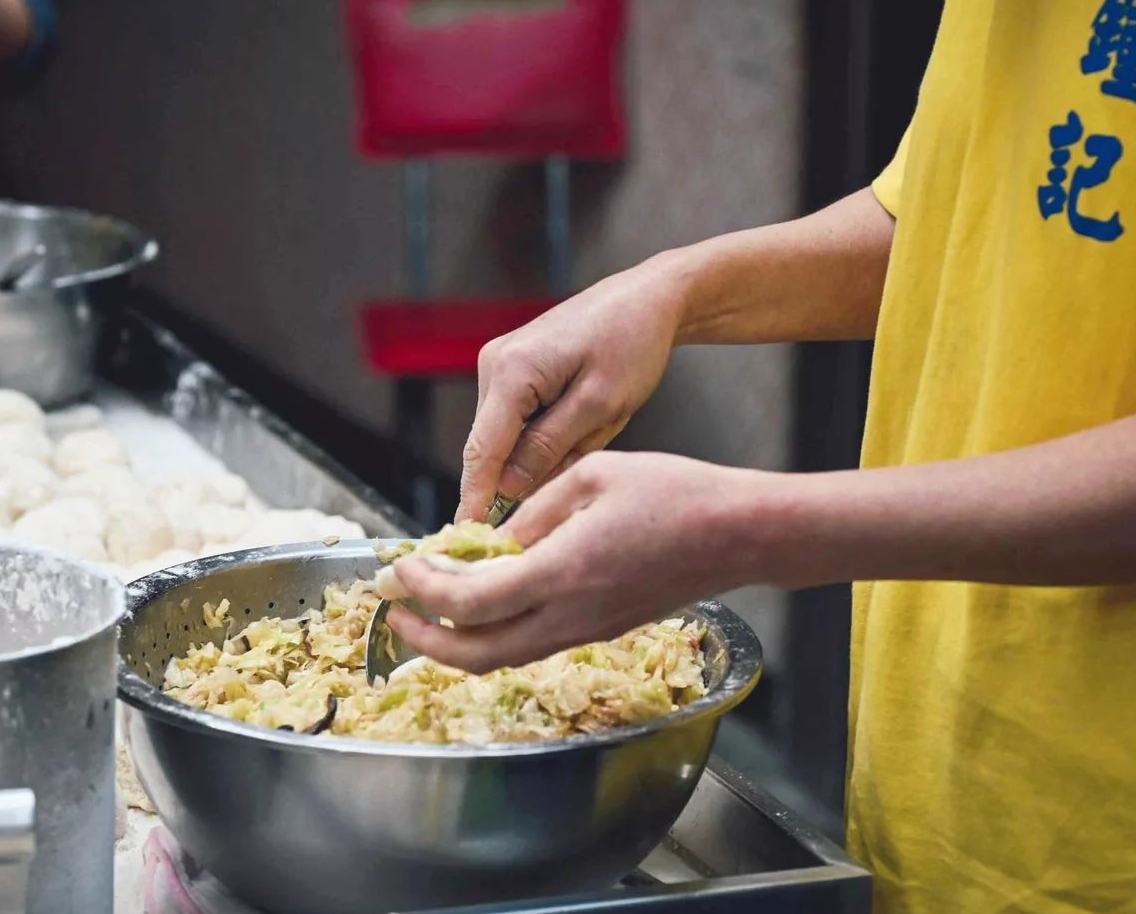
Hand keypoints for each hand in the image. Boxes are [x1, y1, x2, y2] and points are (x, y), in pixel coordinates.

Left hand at [393, 451, 786, 672]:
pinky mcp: (602, 629)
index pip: (470, 602)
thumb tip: (489, 541)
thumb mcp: (592, 477)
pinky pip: (533, 645)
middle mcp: (570, 615)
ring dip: (457, 642)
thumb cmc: (674, 493)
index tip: (401, 568)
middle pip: (477, 655)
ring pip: (504, 658)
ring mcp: (587, 630)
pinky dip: (495, 634)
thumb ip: (533, 513)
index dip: (424, 591)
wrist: (739, 534)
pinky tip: (485, 600)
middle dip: (426, 640)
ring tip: (429, 610)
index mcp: (561, 572)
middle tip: (396, 610)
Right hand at [457, 256, 688, 520]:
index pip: (482, 451)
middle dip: (517, 478)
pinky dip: (539, 436)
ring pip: (504, 434)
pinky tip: (578, 428)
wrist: (646, 299)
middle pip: (490, 445)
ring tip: (588, 439)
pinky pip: (515, 418)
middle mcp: (494, 363)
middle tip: (559, 498)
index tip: (468, 540)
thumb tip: (509, 488)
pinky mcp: (512, 365)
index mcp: (512, 372)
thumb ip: (549, 448)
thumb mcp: (600, 406)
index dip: (475, 499)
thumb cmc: (632, 345)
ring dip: (535, 454)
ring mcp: (499, 362)